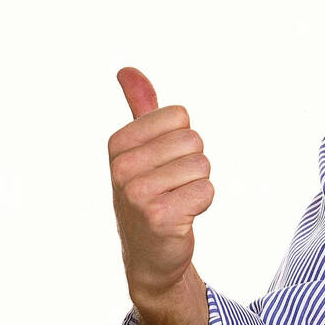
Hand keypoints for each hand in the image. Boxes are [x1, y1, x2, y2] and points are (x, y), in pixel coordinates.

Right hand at [107, 67, 214, 305]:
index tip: (163, 163)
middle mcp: (121, 166)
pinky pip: (206, 191)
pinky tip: (180, 218)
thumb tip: (127, 70)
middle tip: (171, 186)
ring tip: (175, 201)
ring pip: (202, 165)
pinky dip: (201, 204)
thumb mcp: (141, 147)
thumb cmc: (150, 193)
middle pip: (194, 140)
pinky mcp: (157, 215)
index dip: (182, 140)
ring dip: (198, 185)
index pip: (179, 115)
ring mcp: (136, 192)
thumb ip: (140, 107)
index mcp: (118, 143)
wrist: (150, 254)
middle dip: (193, 164)